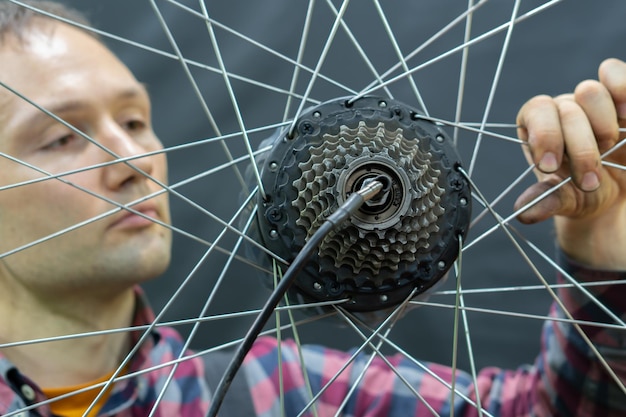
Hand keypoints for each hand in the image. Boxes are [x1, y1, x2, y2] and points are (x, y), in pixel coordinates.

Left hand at [515, 58, 625, 268]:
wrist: (616, 190)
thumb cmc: (583, 192)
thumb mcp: (566, 200)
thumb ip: (547, 201)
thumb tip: (524, 212)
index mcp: (537, 126)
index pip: (536, 112)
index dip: (544, 135)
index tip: (551, 166)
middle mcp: (562, 106)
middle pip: (566, 108)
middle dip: (580, 148)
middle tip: (589, 180)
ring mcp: (594, 100)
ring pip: (591, 91)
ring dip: (602, 124)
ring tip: (611, 147)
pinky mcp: (622, 98)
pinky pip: (617, 76)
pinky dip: (625, 93)